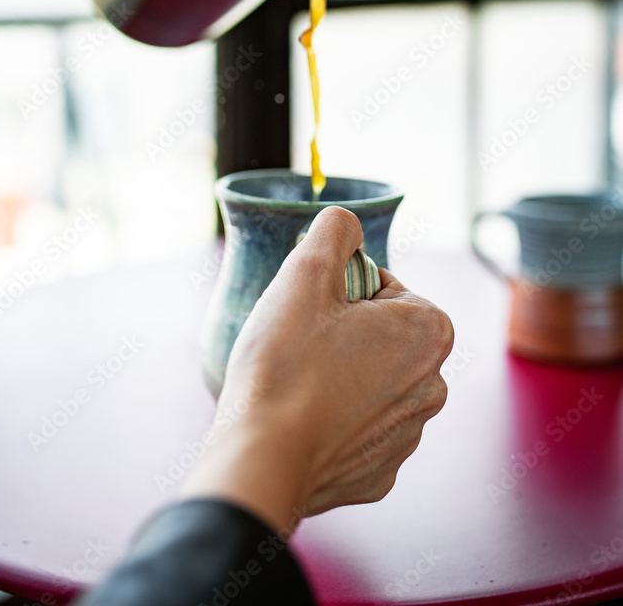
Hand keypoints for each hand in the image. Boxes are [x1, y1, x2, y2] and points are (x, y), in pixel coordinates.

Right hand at [180, 206, 453, 536]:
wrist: (262, 458)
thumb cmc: (286, 362)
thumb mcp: (306, 269)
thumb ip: (335, 229)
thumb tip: (347, 223)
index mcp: (429, 331)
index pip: (380, 286)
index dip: (337, 292)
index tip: (311, 313)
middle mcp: (434, 385)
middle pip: (378, 334)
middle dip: (341, 332)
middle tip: (298, 344)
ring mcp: (408, 435)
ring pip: (368, 381)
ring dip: (338, 375)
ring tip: (295, 383)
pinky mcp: (380, 472)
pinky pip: (356, 429)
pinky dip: (331, 421)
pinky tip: (300, 422)